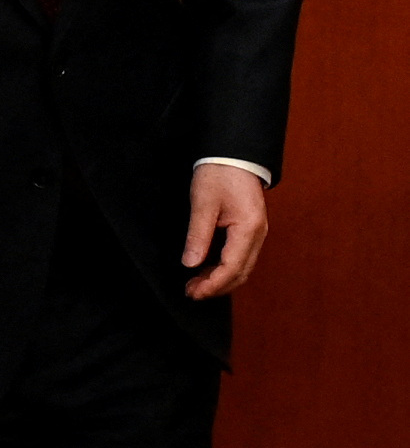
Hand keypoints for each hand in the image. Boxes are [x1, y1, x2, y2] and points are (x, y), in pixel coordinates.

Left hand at [182, 161, 269, 299]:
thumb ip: (198, 235)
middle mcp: (257, 235)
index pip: (232, 267)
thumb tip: (190, 263)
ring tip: (195, 285)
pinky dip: (224, 268)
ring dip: (220, 279)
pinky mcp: (249, 230)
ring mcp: (256, 233)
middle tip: (190, 292)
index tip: (193, 292)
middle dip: (216, 287)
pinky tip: (206, 270)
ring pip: (242, 267)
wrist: (234, 155)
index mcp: (248, 229)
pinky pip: (240, 257)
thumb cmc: (219, 174)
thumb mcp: (203, 204)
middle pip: (240, 273)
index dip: (212, 284)